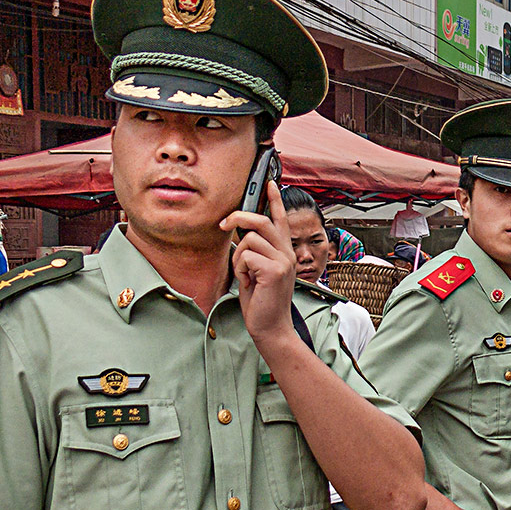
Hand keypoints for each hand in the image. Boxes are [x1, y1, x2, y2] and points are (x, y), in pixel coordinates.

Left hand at [221, 181, 296, 347]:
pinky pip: (246, 256)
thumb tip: (240, 233)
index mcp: (284, 252)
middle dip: (238, 218)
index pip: (280, 219)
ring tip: (245, 274)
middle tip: (223, 224)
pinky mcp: (274, 271)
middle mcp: (288, 253)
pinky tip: (249, 282)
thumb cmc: (262, 300)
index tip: (270, 183)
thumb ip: (256, 251)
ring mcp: (283, 261)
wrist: (271, 326)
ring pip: (249, 240)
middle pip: (261, 221)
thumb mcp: (258, 271)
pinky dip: (240, 269)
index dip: (275, 200)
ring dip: (238, 257)